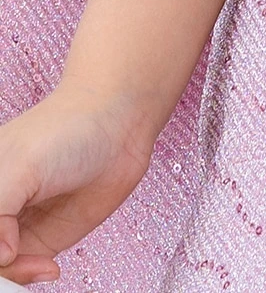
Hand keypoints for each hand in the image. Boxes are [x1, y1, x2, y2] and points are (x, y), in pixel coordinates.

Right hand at [0, 85, 152, 285]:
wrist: (119, 123)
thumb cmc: (67, 130)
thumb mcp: (22, 165)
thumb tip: (1, 256)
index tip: (4, 250)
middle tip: (15, 262)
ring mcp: (12, 227)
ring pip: (0, 268)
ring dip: (14, 276)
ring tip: (39, 265)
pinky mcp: (39, 241)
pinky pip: (21, 273)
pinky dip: (28, 278)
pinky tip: (49, 268)